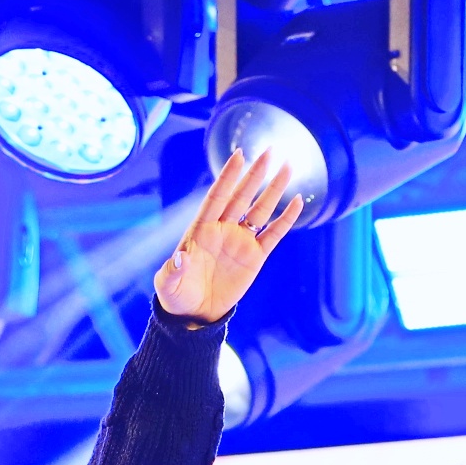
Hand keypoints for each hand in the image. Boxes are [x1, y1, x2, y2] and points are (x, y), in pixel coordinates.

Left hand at [155, 148, 305, 323]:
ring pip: (260, 210)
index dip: (228, 177)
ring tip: (287, 167)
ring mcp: (240, 241)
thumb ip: (172, 272)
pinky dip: (286, 219)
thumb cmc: (177, 295)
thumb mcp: (168, 285)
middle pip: (242, 196)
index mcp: (201, 230)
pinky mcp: (255, 257)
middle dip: (255, 174)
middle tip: (270, 151)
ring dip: (274, 190)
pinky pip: (273, 234)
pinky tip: (297, 202)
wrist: (196, 313)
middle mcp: (223, 229)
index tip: (239, 155)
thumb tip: (179, 259)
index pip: (217, 196)